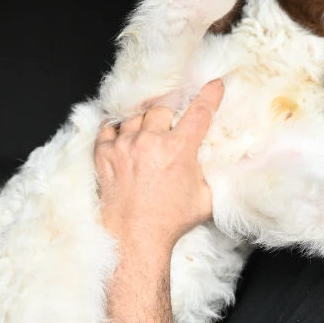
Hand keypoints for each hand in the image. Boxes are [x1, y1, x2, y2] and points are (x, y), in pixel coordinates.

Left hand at [95, 80, 224, 255]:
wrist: (134, 238)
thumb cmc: (169, 221)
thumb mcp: (204, 198)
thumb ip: (211, 175)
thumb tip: (219, 164)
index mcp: (179, 149)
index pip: (199, 112)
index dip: (209, 95)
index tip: (214, 85)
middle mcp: (151, 142)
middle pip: (161, 110)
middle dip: (167, 119)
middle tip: (168, 134)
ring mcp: (125, 146)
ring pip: (135, 117)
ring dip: (142, 125)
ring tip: (145, 141)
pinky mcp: (104, 154)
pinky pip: (108, 129)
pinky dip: (116, 131)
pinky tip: (123, 140)